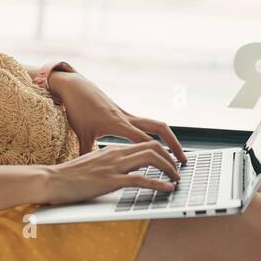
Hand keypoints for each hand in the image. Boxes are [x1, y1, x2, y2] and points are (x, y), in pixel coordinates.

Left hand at [52, 74, 186, 162]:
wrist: (77, 88)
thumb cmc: (78, 110)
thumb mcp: (82, 134)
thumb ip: (86, 153)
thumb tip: (85, 172)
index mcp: (118, 124)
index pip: (145, 141)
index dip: (159, 154)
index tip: (169, 167)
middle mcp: (128, 118)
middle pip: (159, 128)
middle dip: (174, 143)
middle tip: (183, 160)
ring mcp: (128, 115)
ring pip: (157, 125)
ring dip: (169, 138)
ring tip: (177, 154)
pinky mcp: (126, 115)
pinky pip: (147, 125)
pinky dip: (157, 135)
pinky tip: (160, 146)